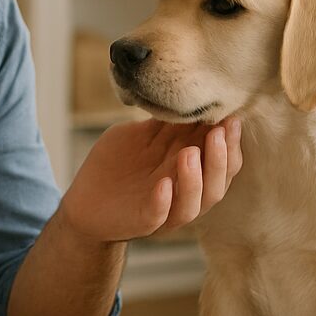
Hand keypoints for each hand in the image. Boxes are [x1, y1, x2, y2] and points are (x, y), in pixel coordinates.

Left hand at [60, 115, 242, 242]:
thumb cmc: (118, 165)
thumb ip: (164, 123)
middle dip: (220, 159)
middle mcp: (184, 194)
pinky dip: (163, 203)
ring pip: (192, 204)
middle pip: (216, 183)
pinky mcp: (142, 222)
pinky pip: (157, 216)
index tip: (231, 116)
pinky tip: (163, 185)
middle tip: (217, 132)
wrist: (84, 201)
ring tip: (190, 154)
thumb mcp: (142, 137)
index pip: (222, 161)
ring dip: (195, 180)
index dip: (230, 142)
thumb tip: (185, 93)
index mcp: (189, 172)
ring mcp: (165, 210)